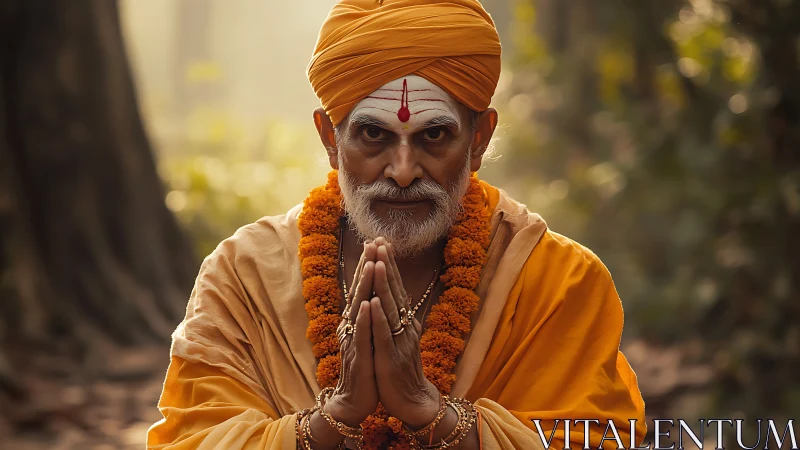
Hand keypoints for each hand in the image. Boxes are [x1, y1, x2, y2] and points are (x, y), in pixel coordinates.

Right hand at [325, 242, 378, 425]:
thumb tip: (376, 296)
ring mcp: (354, 341)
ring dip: (365, 285)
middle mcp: (353, 327)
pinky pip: (362, 335)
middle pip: (360, 291)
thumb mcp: (369, 339)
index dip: (369, 265)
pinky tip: (367, 304)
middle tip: (372, 242)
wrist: (355, 402)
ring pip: (359, 308)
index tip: (376, 242)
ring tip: (371, 263)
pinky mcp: (359, 357)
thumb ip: (370, 319)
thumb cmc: (365, 371)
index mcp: (357, 322)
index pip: (364, 288)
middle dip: (367, 266)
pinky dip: (365, 319)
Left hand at [370, 238, 439, 428]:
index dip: (389, 264)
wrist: (413, 403)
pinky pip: (384, 335)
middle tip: (380, 241)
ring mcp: (399, 342)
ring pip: (390, 308)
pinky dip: (378, 318)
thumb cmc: (401, 371)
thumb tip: (388, 296)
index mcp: (404, 322)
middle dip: (387, 265)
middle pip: (395, 291)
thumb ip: (395, 318)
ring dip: (384, 284)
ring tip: (378, 262)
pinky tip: (372, 303)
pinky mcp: (391, 358)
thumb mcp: (398, 339)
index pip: (396, 287)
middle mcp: (404, 327)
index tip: (382, 241)